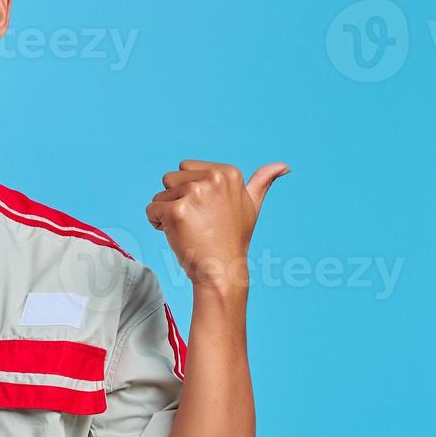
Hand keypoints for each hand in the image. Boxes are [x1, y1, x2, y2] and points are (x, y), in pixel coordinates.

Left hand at [146, 160, 288, 291]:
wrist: (222, 270)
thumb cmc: (233, 239)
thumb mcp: (252, 206)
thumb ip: (263, 182)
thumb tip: (284, 166)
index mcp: (228, 173)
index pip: (186, 168)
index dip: (189, 191)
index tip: (206, 211)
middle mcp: (213, 179)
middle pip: (170, 179)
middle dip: (175, 199)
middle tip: (195, 222)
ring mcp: (195, 194)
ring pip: (160, 195)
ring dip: (166, 212)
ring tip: (188, 229)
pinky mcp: (177, 211)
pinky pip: (151, 210)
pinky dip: (156, 223)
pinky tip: (175, 235)